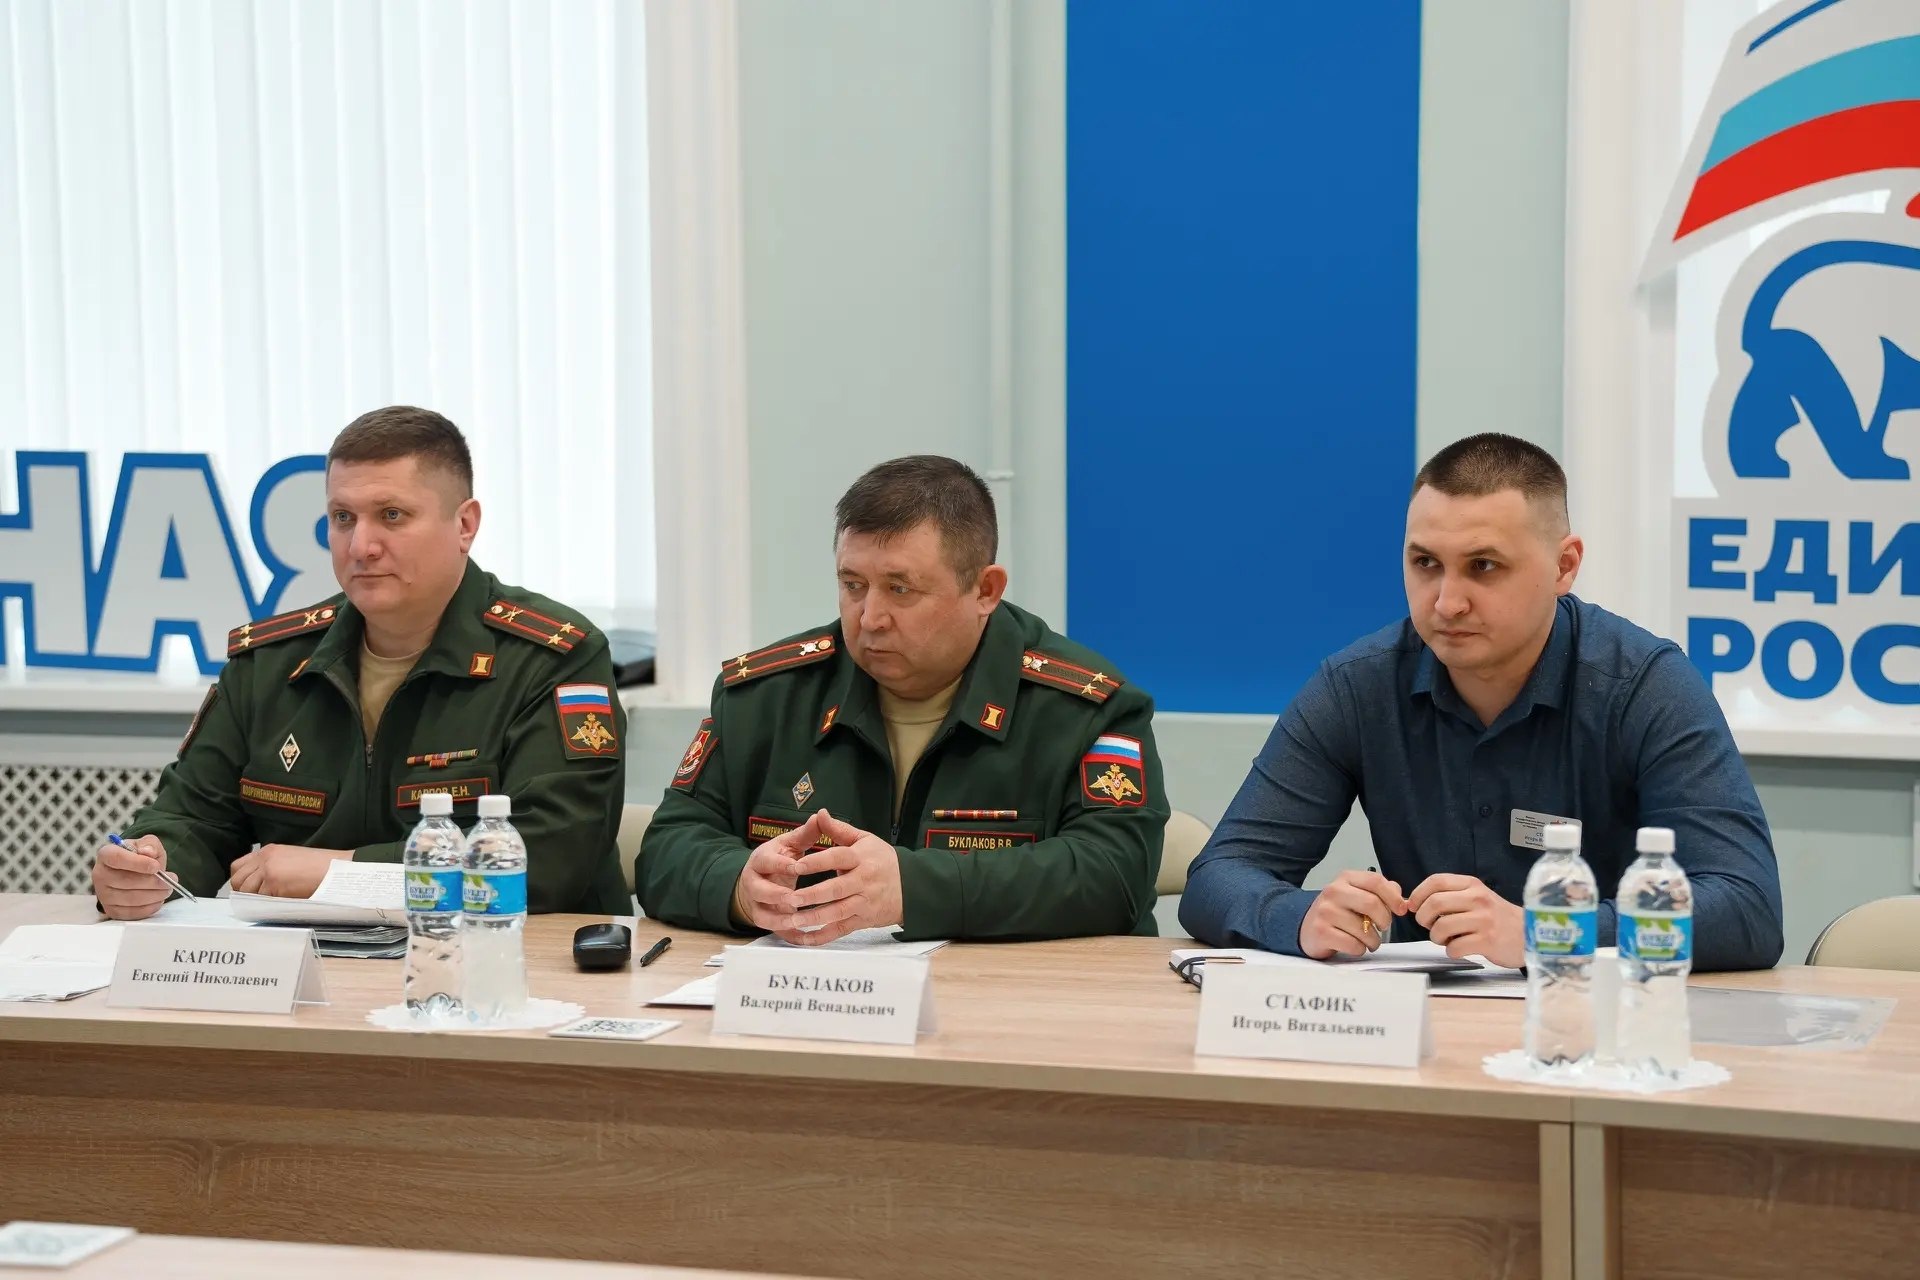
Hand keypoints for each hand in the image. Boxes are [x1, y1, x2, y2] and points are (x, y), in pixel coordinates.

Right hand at [92, 834, 174, 919]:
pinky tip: (158, 899)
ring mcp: (104, 895)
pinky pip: (132, 912)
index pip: (116, 858)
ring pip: (131, 899)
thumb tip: (149, 852)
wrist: (133, 873)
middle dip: (154, 882)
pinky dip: (150, 907)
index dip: (138, 863)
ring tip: (167, 888)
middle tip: (171, 879)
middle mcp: (100, 875)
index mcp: (106, 854)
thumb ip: (150, 844)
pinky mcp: (111, 910)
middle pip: (126, 881)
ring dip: (155, 895)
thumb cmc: (140, 857)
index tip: (156, 867)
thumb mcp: (147, 844)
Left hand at [228, 845, 352, 897]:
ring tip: (272, 900)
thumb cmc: (321, 866)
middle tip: (258, 899)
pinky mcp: (274, 885)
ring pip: (246, 891)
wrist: (336, 870)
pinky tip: (278, 902)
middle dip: (244, 892)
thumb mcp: (292, 859)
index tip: (249, 889)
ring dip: (255, 899)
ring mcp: (268, 871)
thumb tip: (259, 884)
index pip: (238, 866)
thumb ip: (273, 866)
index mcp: (268, 850)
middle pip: (237, 880)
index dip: (241, 880)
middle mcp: (264, 858)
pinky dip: (265, 904)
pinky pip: (259, 899)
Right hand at [731, 811, 828, 932]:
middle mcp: (754, 882)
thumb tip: (821, 815)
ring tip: (798, 920)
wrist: (759, 879)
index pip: (767, 861)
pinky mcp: (764, 919)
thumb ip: (806, 833)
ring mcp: (757, 903)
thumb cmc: (780, 859)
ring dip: (779, 919)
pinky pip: (774, 931)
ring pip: (762, 914)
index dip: (781, 864)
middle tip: (794, 898)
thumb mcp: (790, 844)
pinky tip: (804, 938)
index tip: (797, 866)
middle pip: (758, 890)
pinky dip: (787, 935)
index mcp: (761, 860)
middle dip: (775, 895)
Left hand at [780, 810, 903, 944]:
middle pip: (836, 889)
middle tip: (789, 898)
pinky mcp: (863, 920)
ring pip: (838, 912)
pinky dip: (823, 936)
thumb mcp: (864, 840)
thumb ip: (839, 829)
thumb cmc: (884, 861)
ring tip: (793, 918)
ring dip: (814, 918)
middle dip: (812, 895)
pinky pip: (841, 930)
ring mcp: (864, 903)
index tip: (796, 865)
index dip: (817, 862)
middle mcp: (864, 881)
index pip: (837, 858)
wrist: (912, 886)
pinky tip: (806, 937)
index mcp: (861, 858)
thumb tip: (820, 814)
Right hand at [1299, 870, 1405, 958]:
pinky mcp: (1322, 932)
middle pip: (1372, 903)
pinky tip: (1354, 945)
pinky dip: (1360, 949)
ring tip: (1368, 940)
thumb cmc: (1338, 912)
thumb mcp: (1357, 895)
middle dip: (1384, 920)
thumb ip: (1379, 892)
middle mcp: (1333, 891)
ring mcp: (1325, 912)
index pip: (1375, 881)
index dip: (1393, 896)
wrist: (1307, 927)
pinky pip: (1354, 945)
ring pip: (1364, 929)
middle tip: (1382, 927)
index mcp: (1346, 879)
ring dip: (1373, 940)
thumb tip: (1401, 898)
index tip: (1401, 909)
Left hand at [1407, 873, 1523, 967]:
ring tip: (1447, 939)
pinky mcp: (1487, 941)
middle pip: (1434, 903)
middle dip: (1423, 918)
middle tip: (1429, 926)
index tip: (1413, 906)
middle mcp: (1478, 899)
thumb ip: (1450, 896)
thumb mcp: (1477, 897)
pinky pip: (1454, 947)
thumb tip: (1414, 903)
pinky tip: (1460, 948)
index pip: (1436, 881)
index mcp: (1472, 885)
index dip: (1418, 894)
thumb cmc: (1497, 918)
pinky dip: (1451, 951)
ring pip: (1441, 927)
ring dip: (1436, 937)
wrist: (1529, 935)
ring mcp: (1484, 920)